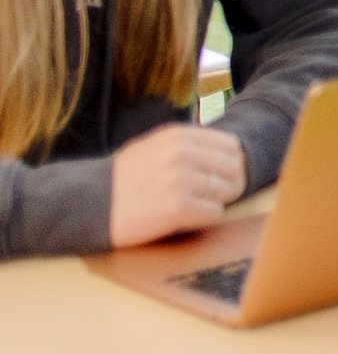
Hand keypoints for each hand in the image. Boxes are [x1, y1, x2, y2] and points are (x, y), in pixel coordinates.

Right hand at [109, 123, 246, 249]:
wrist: (87, 204)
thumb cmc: (121, 179)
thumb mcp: (153, 147)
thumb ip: (187, 146)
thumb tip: (229, 153)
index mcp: (178, 135)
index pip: (231, 146)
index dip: (228, 164)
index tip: (216, 176)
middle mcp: (182, 153)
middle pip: (234, 169)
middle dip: (226, 184)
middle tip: (207, 196)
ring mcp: (181, 180)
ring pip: (227, 191)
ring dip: (213, 202)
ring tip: (188, 206)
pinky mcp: (178, 207)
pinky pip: (213, 213)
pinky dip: (202, 219)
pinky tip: (180, 218)